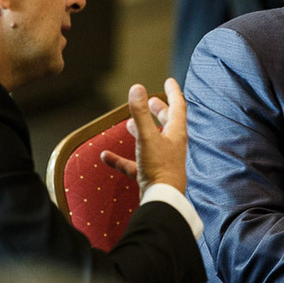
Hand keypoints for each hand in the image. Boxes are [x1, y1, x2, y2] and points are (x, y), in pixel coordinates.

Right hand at [100, 78, 187, 194]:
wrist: (162, 201)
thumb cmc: (159, 168)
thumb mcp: (147, 137)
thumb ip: (140, 113)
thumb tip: (136, 87)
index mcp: (176, 133)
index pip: (177, 107)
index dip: (173, 92)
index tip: (169, 81)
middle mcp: (171, 146)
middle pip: (167, 123)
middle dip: (158, 111)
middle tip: (151, 101)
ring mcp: (161, 161)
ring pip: (151, 142)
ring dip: (141, 131)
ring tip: (128, 123)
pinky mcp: (150, 175)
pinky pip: (134, 164)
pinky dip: (121, 159)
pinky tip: (105, 156)